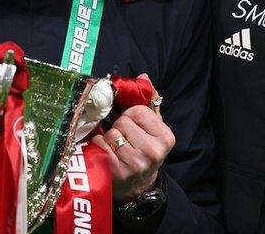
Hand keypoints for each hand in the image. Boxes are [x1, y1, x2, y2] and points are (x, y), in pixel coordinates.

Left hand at [92, 77, 173, 202]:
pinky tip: (107, 154)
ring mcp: (135, 165)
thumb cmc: (144, 150)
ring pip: (110, 134)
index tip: (132, 124)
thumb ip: (149, 102)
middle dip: (118, 127)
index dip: (130, 114)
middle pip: (122, 122)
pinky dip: (99, 147)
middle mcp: (153, 152)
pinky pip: (100, 146)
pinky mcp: (117, 173)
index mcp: (165, 137)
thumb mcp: (152, 127)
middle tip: (123, 138)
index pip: (138, 110)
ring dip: (108, 138)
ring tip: (116, 147)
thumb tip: (143, 78)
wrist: (137, 185)